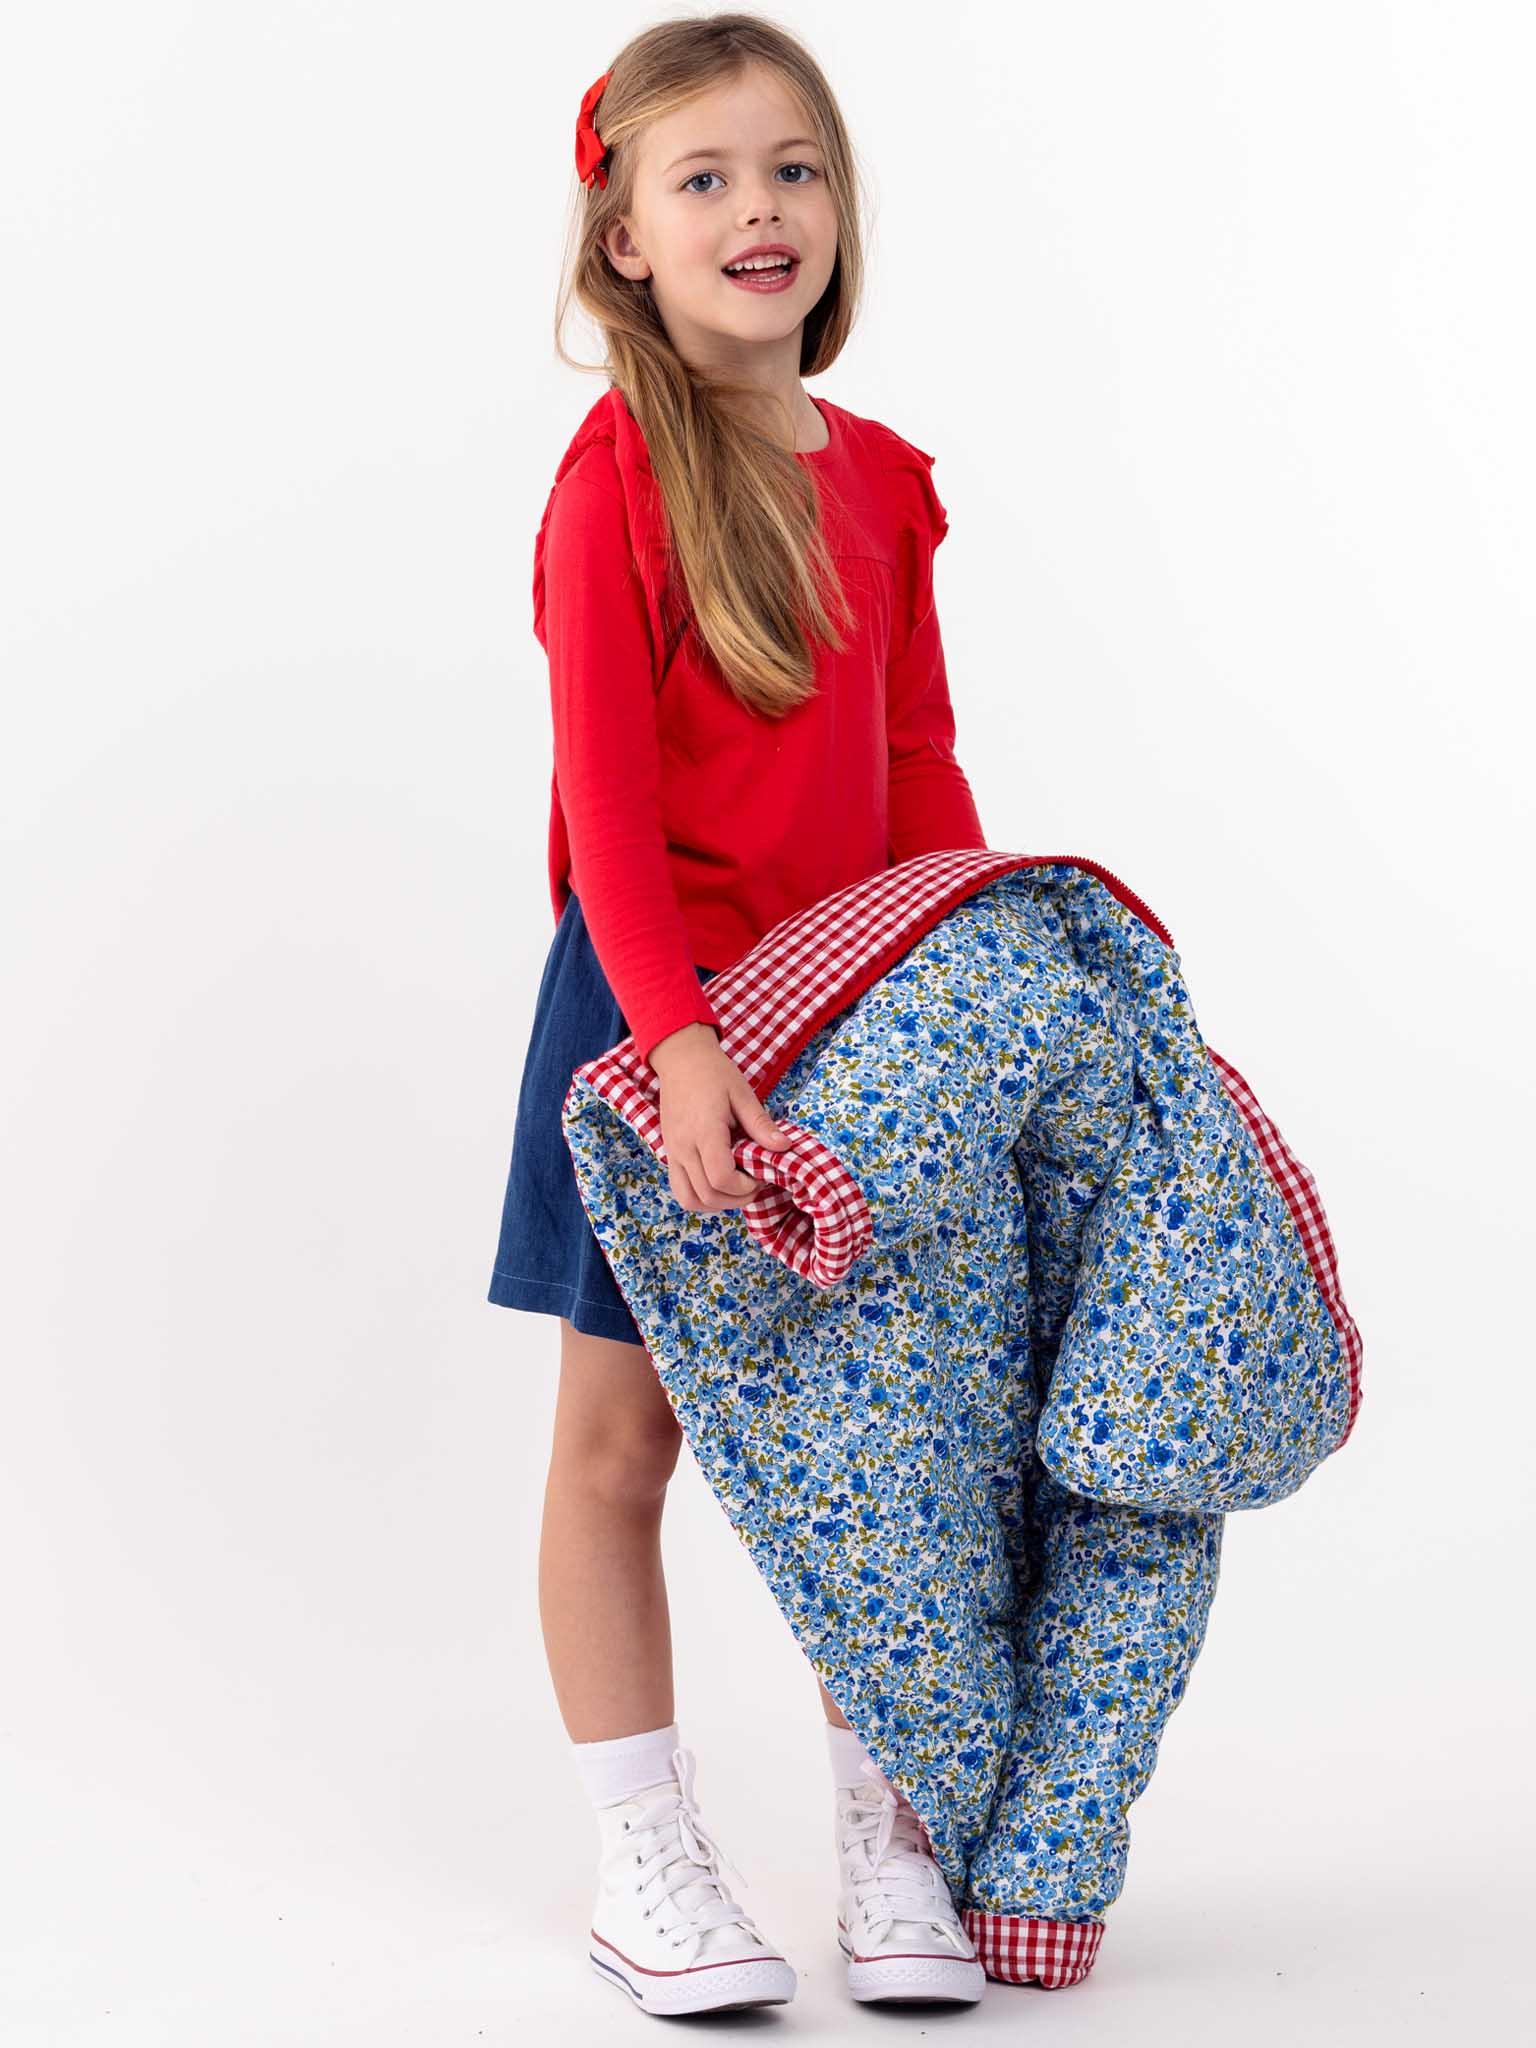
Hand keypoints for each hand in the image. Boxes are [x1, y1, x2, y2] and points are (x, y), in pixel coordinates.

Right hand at [647, 1022, 792, 1211]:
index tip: (761, 1176)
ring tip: (737, 1188)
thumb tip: (784, 1147)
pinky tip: (719, 1183)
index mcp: (704, 1131)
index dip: (745, 1187)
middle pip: (708, 1195)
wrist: (681, 1060)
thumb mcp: (742, 1094)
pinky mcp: (669, 1154)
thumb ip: (761, 1125)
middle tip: (755, 1184)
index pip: (721, 1178)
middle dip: (737, 1199)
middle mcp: (684, 1147)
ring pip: (690, 1200)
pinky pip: (681, 1190)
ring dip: (717, 1203)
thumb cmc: (714, 1073)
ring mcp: (673, 1153)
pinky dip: (700, 1197)